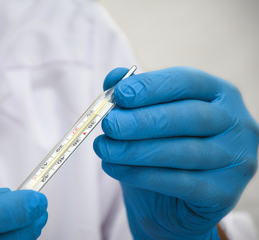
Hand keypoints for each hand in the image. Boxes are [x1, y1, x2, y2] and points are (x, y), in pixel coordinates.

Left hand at [94, 67, 258, 238]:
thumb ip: (133, 98)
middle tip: (109, 124)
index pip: (187, 82)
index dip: (151, 86)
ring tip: (104, 148)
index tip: (119, 94)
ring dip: (136, 149)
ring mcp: (236, 160)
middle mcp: (236, 124)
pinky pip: (180, 182)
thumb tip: (113, 78)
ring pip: (183, 151)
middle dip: (143, 120)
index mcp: (219, 95)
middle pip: (190, 116)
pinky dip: (141, 174)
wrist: (167, 204)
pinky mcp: (224, 193)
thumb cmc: (158, 153)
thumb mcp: (145, 120)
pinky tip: (114, 168)